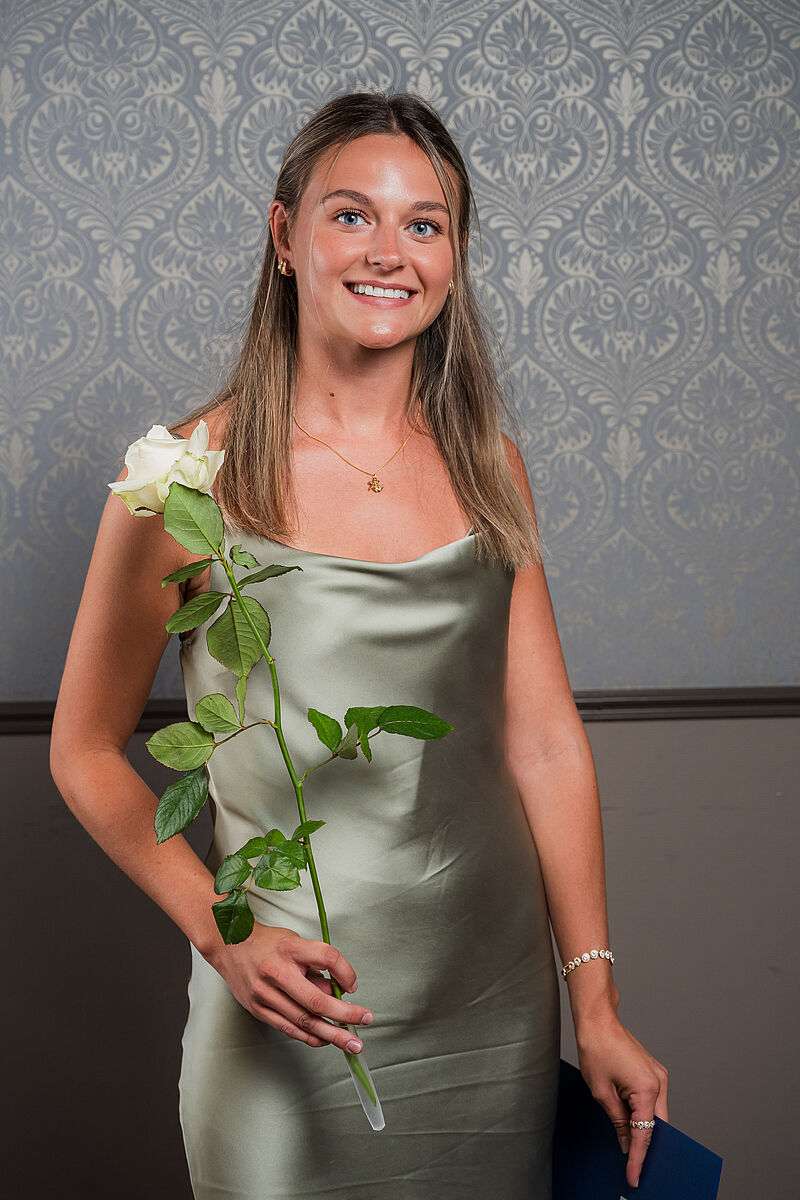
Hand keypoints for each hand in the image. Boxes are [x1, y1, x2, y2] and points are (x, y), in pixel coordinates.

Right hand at [205, 923, 373, 1051]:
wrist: (230, 946)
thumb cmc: (268, 944)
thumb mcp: (296, 943)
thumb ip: (316, 966)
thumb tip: (338, 993)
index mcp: (290, 948)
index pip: (327, 957)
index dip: (346, 972)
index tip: (354, 986)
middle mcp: (277, 972)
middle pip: (316, 999)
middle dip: (345, 1014)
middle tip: (365, 1020)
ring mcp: (265, 994)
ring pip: (304, 1020)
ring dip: (332, 1033)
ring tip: (352, 1043)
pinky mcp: (258, 1009)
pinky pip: (289, 1028)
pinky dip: (310, 1037)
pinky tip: (326, 1040)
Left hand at [575, 1013, 668, 1188]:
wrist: (598, 1021)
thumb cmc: (596, 1049)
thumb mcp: (601, 1092)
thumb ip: (618, 1122)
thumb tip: (626, 1145)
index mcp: (647, 1088)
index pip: (645, 1133)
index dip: (639, 1158)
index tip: (634, 1177)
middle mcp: (659, 1083)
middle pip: (658, 1126)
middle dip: (647, 1147)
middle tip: (634, 1169)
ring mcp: (659, 1076)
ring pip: (657, 1115)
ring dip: (645, 1129)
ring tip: (630, 1150)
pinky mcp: (654, 1073)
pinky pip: (653, 1101)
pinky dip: (644, 1114)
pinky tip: (632, 1125)